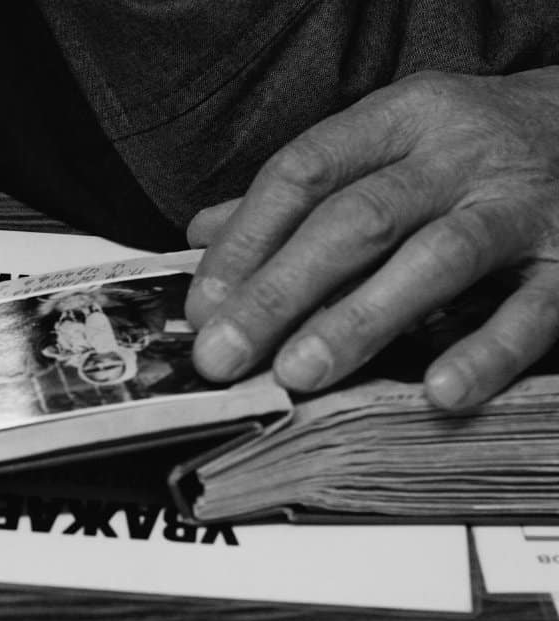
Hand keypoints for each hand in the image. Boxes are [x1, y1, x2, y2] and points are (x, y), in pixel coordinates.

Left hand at [184, 67, 558, 409]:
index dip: (247, 240)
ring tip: (299, 373)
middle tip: (224, 354)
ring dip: (360, 320)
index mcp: (402, 120)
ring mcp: (522, 208)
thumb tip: (206, 234)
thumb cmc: (475, 145)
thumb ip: (302, 190)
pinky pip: (531, 310)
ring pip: (435, 260)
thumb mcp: (389, 141)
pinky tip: (438, 391)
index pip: (305, 171)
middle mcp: (460, 157)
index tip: (203, 303)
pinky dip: (485, 352)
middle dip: (279, 292)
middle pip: (356, 220)